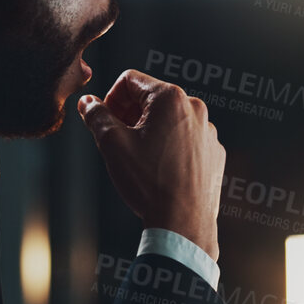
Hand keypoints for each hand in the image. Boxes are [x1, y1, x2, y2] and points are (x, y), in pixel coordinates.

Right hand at [78, 71, 222, 261]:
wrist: (183, 222)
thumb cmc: (149, 182)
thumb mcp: (111, 144)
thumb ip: (96, 116)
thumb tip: (88, 103)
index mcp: (170, 98)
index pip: (129, 80)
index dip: (110, 98)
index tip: (105, 121)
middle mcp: (195, 108)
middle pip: (151, 99)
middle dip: (130, 115)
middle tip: (118, 141)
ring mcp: (208, 131)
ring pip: (170, 121)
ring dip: (150, 132)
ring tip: (140, 160)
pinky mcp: (214, 152)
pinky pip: (187, 140)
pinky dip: (171, 148)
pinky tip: (161, 170)